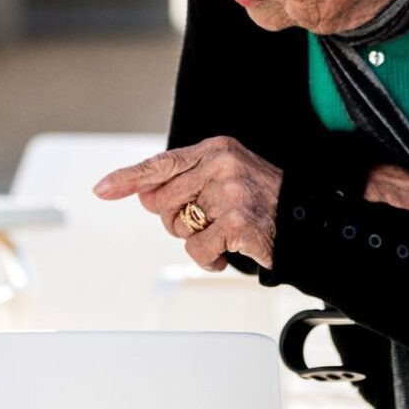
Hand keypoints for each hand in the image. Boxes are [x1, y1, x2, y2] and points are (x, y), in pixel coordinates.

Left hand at [93, 137, 282, 270]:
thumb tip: (142, 194)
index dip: (127, 178)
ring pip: (178, 228)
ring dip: (196, 240)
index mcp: (215, 149)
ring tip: (223, 233)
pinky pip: (197, 250)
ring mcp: (230, 193)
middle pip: (161, 202)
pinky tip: (228, 250)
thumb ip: (186, 180)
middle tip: (206, 221)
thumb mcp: (226, 176)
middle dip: (176, 220)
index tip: (102, 189)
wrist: (307, 221)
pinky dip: (209, 259)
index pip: (161, 163)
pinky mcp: (237, 222)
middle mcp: (221, 165)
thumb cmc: (262, 202)